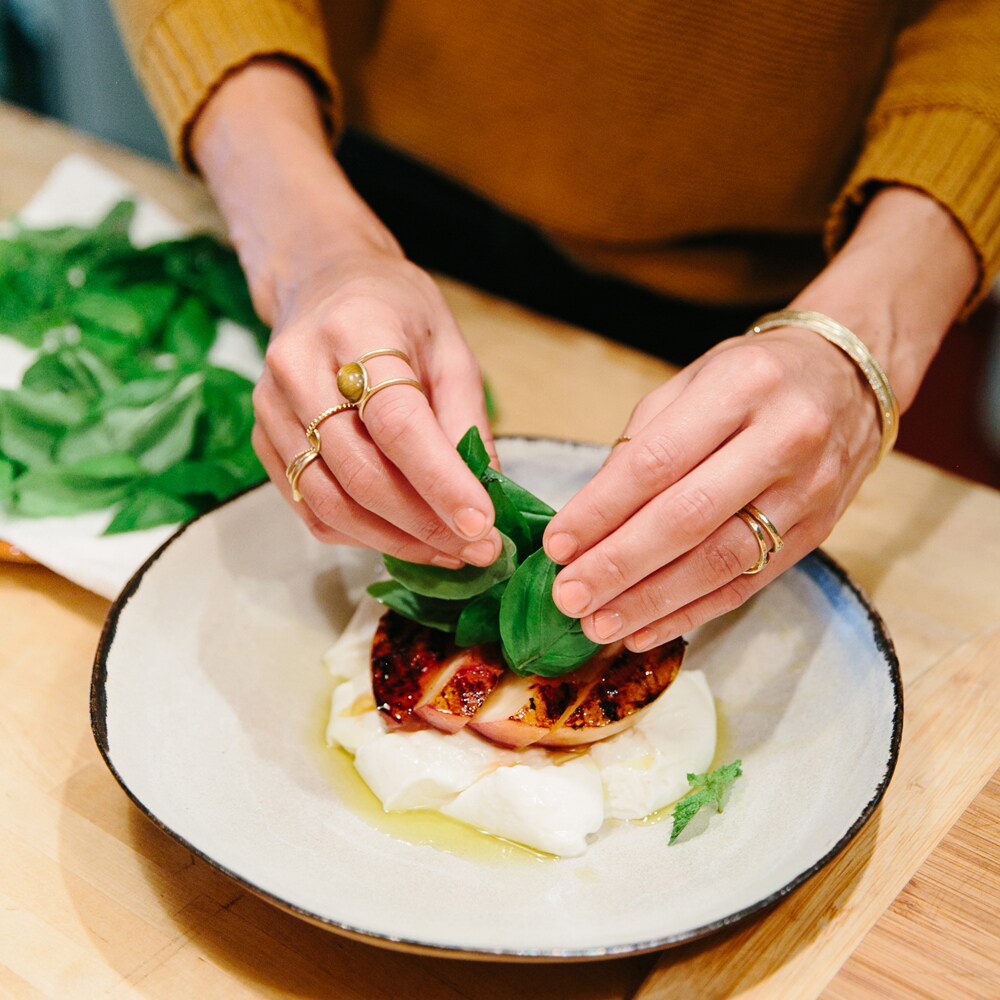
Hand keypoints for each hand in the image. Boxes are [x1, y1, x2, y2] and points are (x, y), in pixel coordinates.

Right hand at [252, 236, 502, 567]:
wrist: (325, 284)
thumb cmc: (398, 313)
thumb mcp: (450, 348)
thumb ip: (467, 420)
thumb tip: (487, 497)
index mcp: (358, 330)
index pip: (397, 422)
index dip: (440, 482)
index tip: (481, 525)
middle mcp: (300, 368)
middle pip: (361, 471)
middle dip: (425, 524)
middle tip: (477, 550)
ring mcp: (271, 407)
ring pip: (329, 501)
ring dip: (393, 541)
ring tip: (446, 552)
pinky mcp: (261, 438)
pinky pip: (307, 507)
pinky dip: (358, 535)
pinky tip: (403, 538)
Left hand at [542, 328, 877, 649]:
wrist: (850, 379)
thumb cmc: (752, 378)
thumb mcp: (692, 383)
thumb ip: (642, 442)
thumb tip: (590, 517)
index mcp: (742, 386)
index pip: (658, 460)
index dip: (602, 508)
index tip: (558, 544)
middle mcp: (784, 439)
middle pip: (688, 518)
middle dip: (619, 565)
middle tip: (568, 597)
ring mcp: (808, 492)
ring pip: (719, 562)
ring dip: (651, 602)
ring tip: (598, 625)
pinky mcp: (817, 533)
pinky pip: (747, 584)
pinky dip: (692, 613)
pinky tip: (646, 630)